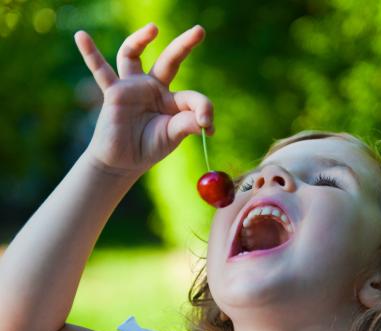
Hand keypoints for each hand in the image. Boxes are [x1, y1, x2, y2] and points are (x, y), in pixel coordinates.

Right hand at [74, 23, 213, 176]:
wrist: (123, 161)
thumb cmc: (149, 147)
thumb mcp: (173, 136)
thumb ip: (188, 125)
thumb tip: (205, 122)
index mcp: (173, 100)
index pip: (193, 97)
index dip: (204, 111)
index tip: (209, 129)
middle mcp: (154, 88)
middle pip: (170, 61)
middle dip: (185, 45)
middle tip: (199, 30)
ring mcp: (132, 87)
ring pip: (134, 56)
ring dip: (140, 40)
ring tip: (153, 28)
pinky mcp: (113, 93)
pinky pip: (100, 71)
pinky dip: (90, 54)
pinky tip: (81, 36)